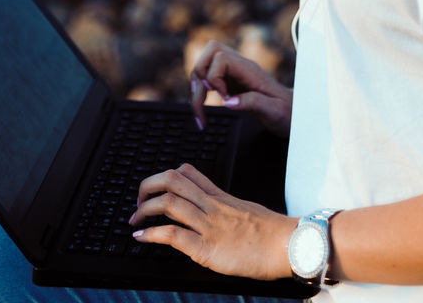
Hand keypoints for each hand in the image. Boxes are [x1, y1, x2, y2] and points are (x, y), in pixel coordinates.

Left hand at [131, 163, 294, 279]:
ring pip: (169, 202)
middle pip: (172, 180)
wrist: (289, 244)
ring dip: (144, 209)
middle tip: (138, 203)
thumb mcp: (246, 211)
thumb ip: (226, 209)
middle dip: (147, 187)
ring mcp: (209, 225)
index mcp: (220, 196)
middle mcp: (211, 206)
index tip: (154, 190)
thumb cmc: (272, 233)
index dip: (165, 177)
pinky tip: (141, 238)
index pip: (187, 173)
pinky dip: (152, 234)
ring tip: (134, 219)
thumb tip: (215, 214)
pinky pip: (174, 235)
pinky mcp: (208, 249)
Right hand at [190, 40, 292, 136]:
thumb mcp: (274, 112)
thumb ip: (253, 103)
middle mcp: (240, 67)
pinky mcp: (230, 83)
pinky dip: (201, 94)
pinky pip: (208, 79)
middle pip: (210, 52)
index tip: (223, 98)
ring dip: (196, 88)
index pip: (222, 57)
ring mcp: (234, 73)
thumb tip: (228, 102)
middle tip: (205, 99)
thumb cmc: (287, 113)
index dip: (215, 76)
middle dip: (199, 75)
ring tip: (200, 115)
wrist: (294, 114)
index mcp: (251, 70)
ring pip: (205, 65)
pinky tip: (203, 112)